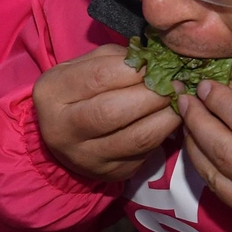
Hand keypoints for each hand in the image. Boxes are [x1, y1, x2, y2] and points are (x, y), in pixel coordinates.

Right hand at [33, 44, 180, 180]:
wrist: (63, 135)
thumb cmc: (79, 91)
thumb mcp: (85, 66)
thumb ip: (117, 59)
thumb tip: (156, 61)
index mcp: (53, 92)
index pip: (98, 77)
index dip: (135, 69)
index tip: (156, 64)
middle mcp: (63, 129)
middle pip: (114, 112)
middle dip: (152, 95)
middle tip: (173, 84)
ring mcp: (86, 156)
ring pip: (136, 138)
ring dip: (166, 117)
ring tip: (178, 101)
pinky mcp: (110, 172)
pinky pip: (145, 154)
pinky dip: (163, 135)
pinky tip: (168, 121)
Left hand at [177, 81, 231, 231]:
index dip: (219, 100)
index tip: (205, 84)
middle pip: (222, 149)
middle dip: (197, 119)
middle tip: (184, 97)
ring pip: (216, 178)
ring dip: (195, 148)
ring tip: (186, 122)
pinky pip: (229, 199)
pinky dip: (212, 173)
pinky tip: (205, 153)